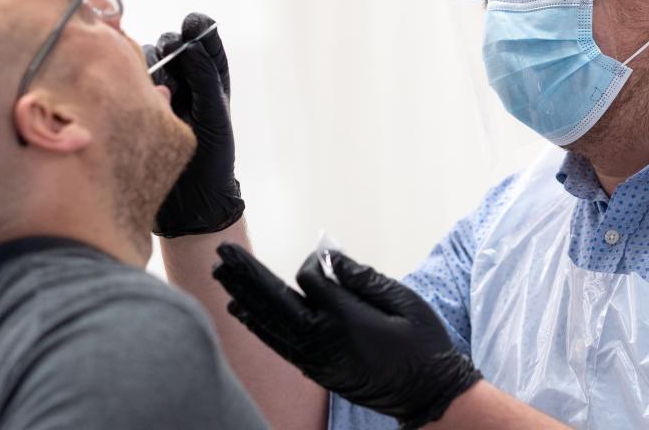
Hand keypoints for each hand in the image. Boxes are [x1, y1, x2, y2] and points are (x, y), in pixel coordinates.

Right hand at [143, 13, 243, 235]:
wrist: (189, 202)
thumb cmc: (212, 159)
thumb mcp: (215, 115)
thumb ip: (205, 78)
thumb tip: (192, 45)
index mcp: (210, 81)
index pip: (204, 42)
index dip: (198, 29)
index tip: (192, 23)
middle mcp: (184, 83)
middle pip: (170, 47)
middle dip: (170, 47)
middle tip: (172, 56)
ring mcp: (158, 94)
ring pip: (146, 62)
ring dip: (150, 65)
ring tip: (160, 85)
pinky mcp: (136, 107)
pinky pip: (129, 83)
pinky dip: (130, 81)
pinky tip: (136, 92)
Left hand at [212, 244, 481, 428]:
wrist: (428, 396)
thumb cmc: (423, 344)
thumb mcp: (403, 301)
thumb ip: (362, 278)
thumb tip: (328, 258)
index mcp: (344, 318)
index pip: (309, 279)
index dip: (315, 263)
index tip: (328, 257)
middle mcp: (322, 340)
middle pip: (273, 300)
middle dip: (246, 274)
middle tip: (222, 252)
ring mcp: (314, 359)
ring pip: (268, 322)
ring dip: (242, 296)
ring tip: (220, 275)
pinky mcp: (313, 371)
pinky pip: (276, 343)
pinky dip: (257, 325)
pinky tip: (241, 310)